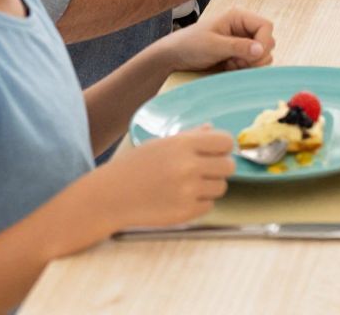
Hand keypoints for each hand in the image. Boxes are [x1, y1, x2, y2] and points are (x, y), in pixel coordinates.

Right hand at [86, 128, 234, 230]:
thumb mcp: (160, 144)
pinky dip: (199, 203)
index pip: (226, 142)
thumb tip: (212, 127)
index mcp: (183, 144)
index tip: (213, 153)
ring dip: (209, 187)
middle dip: (218, 168)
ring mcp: (188, 191)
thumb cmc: (134, 167)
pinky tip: (180, 198)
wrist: (109, 196)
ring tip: (188, 185)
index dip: (222, 148)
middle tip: (202, 171)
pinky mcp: (185, 212)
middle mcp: (188, 166)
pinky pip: (209, 206)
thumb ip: (190, 136)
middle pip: (229, 166)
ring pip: (221, 187)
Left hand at [161, 8, 274, 72]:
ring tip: (230, 65)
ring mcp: (242, 42)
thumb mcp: (213, 45)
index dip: (264, 42)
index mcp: (238, 17)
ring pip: (262, 55)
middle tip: (237, 62)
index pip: (266, 26)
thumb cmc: (189, 45)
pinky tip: (229, 68)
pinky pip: (253, 63)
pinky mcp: (239, 55)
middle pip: (267, 42)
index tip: (254, 56)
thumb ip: (238, 46)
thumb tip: (261, 50)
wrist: (174, 58)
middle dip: (256, 56)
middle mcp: (244, 28)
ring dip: (250, 64)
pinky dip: (244, 69)